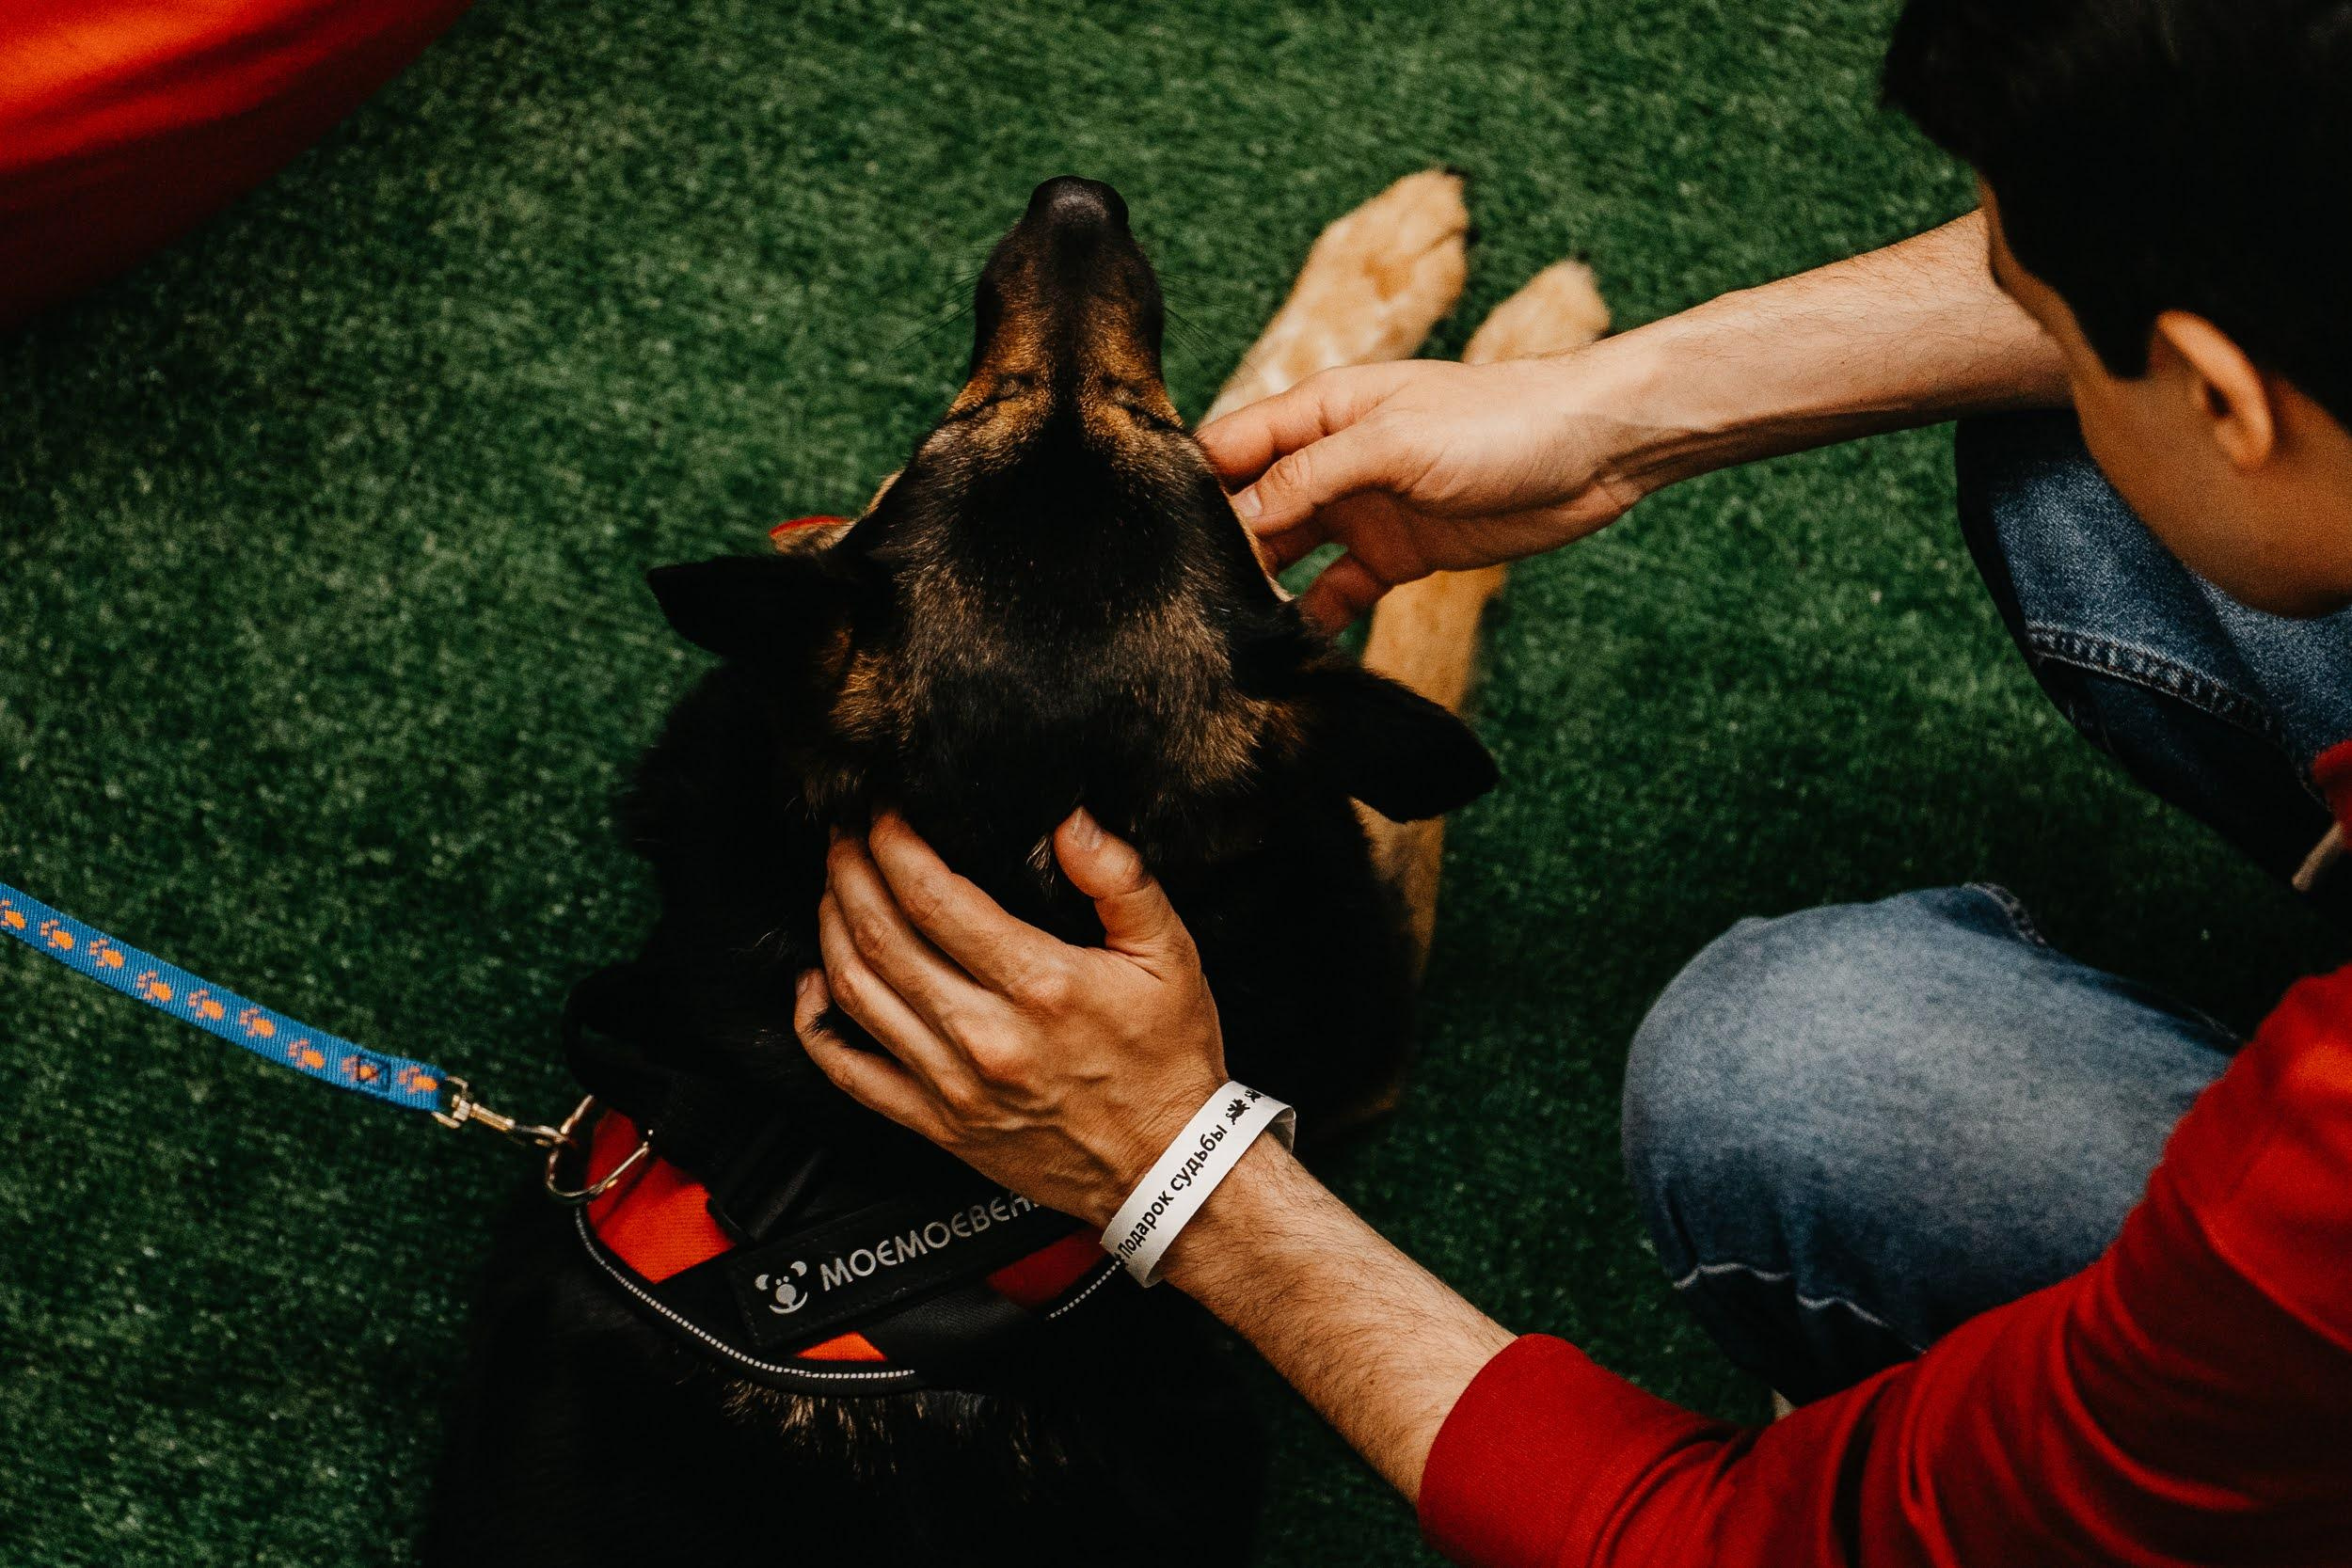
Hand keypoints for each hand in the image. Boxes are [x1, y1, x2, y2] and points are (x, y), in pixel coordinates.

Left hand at [795, 809, 1226, 1228]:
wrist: (1167, 1167)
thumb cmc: (1168, 1061)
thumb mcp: (1171, 955)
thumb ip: (1119, 878)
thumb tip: (1069, 821)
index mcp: (1040, 985)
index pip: (935, 898)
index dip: (894, 844)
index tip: (883, 814)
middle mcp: (986, 1036)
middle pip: (881, 936)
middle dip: (850, 872)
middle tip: (846, 836)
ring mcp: (953, 1085)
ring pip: (856, 993)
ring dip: (831, 928)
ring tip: (834, 889)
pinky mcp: (938, 1124)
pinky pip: (851, 1073)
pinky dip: (817, 1025)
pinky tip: (814, 984)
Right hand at [1195, 353, 1664, 631]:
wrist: (1597, 451)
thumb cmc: (1501, 420)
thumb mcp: (1395, 442)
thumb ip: (1312, 477)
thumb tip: (1237, 516)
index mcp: (1320, 412)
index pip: (1231, 446)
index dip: (1189, 486)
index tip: (1156, 538)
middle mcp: (1332, 460)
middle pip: (1252, 506)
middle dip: (1219, 547)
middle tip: (1189, 601)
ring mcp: (1364, 507)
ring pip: (1289, 552)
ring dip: (1264, 587)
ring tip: (1234, 630)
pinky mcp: (1398, 553)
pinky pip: (1339, 589)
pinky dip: (1317, 615)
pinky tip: (1297, 644)